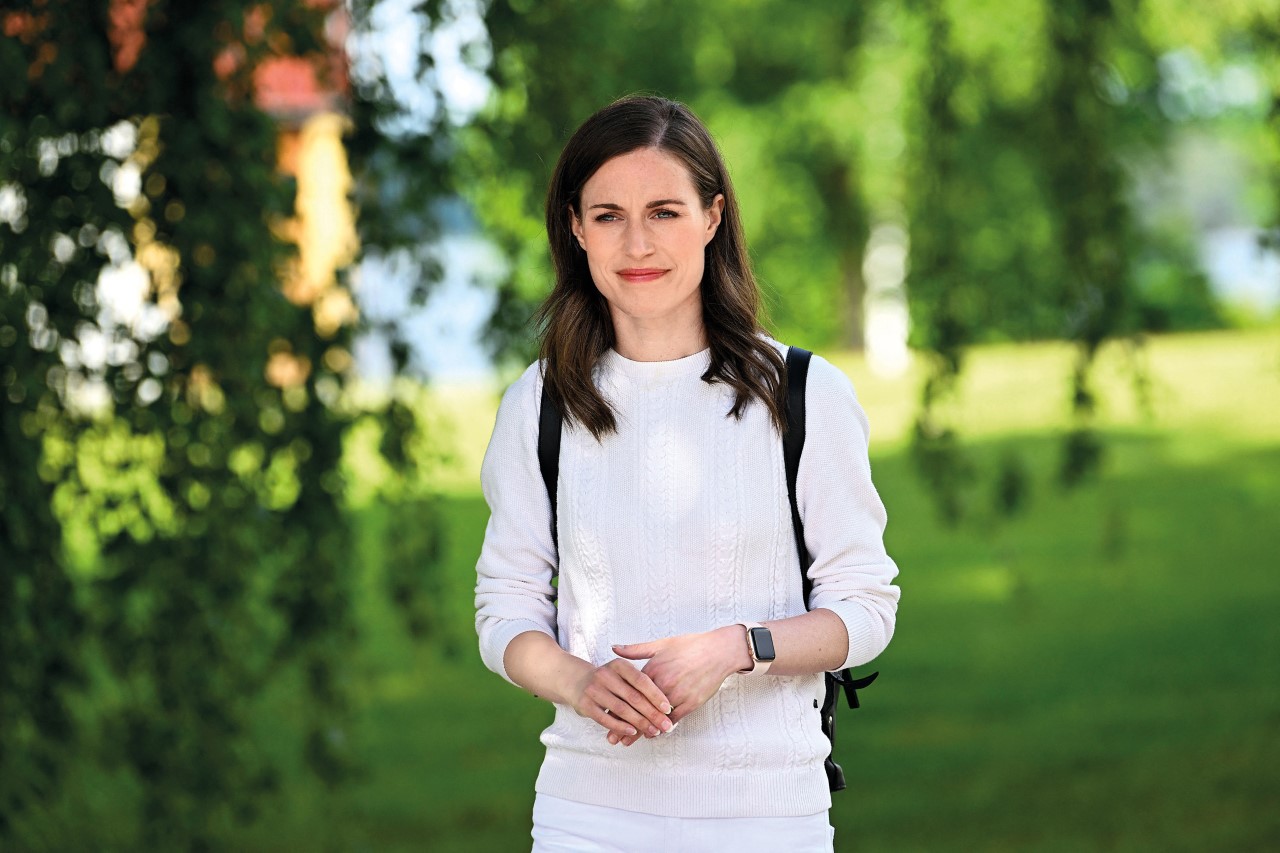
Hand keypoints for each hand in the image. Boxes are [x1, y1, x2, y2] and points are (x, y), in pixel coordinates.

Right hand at [568, 658, 674, 746]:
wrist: (576, 681)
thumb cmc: (608, 680)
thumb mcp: (622, 672)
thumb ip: (639, 683)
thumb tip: (663, 705)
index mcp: (618, 665)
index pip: (641, 680)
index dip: (655, 695)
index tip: (668, 708)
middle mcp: (605, 675)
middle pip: (633, 697)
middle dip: (652, 713)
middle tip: (665, 725)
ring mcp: (594, 690)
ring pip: (621, 709)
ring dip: (639, 722)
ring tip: (653, 731)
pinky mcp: (585, 705)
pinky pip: (605, 719)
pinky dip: (620, 727)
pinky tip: (632, 732)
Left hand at [612, 626, 749, 741]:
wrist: (719, 651)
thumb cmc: (691, 646)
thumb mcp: (661, 644)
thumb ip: (636, 649)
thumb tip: (614, 647)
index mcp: (653, 669)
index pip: (630, 691)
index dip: (617, 705)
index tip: (605, 715)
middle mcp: (663, 684)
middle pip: (639, 708)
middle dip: (624, 724)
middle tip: (612, 737)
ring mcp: (678, 695)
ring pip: (655, 717)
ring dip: (641, 731)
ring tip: (628, 742)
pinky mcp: (691, 703)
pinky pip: (674, 720)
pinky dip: (663, 728)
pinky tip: (653, 736)